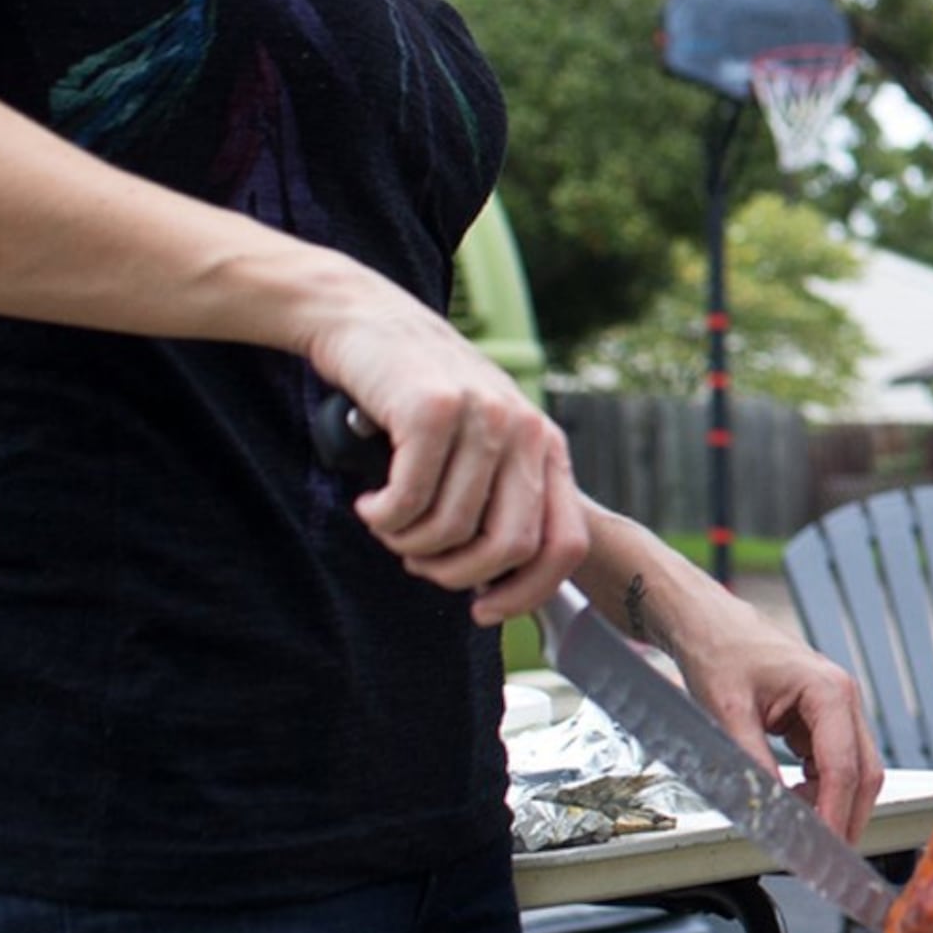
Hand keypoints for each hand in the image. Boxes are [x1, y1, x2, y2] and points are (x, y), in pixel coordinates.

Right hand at [306, 300, 586, 624]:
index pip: (565, 544)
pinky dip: (381, 517)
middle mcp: (527, 428)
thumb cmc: (418, 399)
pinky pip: (408, 501)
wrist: (367, 322)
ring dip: (407, 543)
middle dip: (456, 574)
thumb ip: (496, 499)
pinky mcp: (434, 408)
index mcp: (546, 446)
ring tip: (386, 522)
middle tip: (418, 559)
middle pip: (508, 547)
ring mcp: (484, 414)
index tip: (482, 611)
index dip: (527, 593)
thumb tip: (496, 588)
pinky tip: (368, 501)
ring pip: (451, 529)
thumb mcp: (476, 446)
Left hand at [670, 605, 882, 840]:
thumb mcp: (728, 714)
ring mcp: (836, 709)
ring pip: (854, 771)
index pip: (844, 767)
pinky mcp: (822, 718)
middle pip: (864, 773)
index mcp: (828, 691)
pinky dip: (820, 789)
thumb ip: (753, 764)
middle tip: (821, 858)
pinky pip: (834, 763)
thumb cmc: (721, 652)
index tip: (820, 849)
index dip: (834, 814)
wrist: (711, 625)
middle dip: (846, 817)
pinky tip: (794, 801)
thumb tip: (770, 810)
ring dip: (832, 804)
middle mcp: (843, 699)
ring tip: (797, 828)